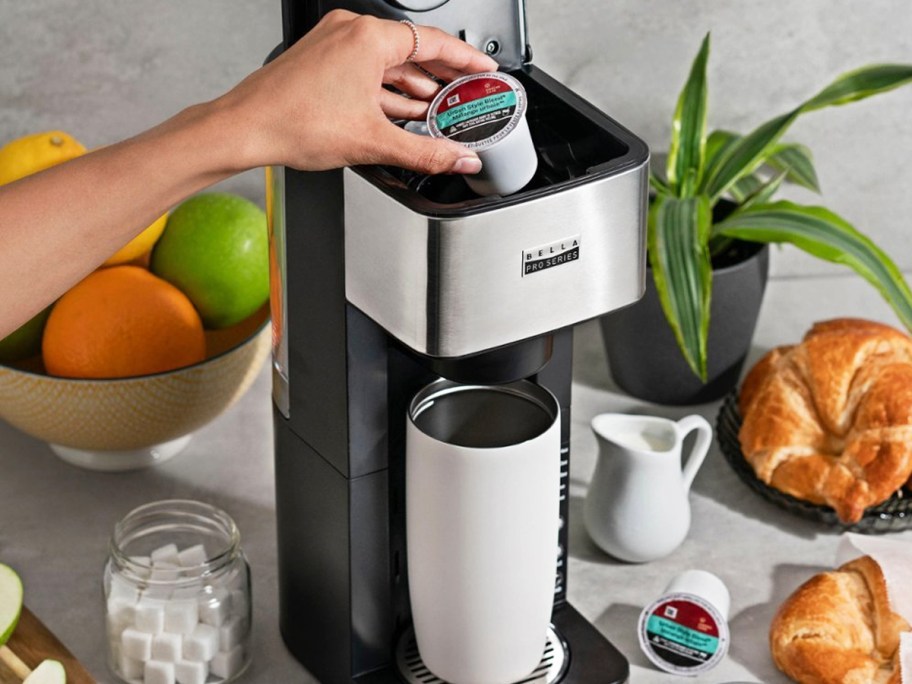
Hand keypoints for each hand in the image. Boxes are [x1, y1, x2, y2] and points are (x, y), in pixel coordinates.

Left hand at [219, 10, 497, 174]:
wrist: (244, 129)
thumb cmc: (293, 122)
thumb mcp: (373, 141)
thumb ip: (426, 153)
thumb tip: (458, 159)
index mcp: (367, 38)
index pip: (434, 42)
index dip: (465, 60)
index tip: (484, 70)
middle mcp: (350, 33)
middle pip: (412, 50)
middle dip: (441, 75)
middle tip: (466, 92)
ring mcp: (333, 45)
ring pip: (387, 62)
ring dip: (413, 86)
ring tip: (437, 109)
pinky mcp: (321, 62)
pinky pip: (366, 70)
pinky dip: (387, 90)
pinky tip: (401, 112)